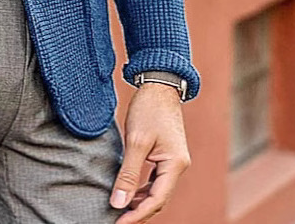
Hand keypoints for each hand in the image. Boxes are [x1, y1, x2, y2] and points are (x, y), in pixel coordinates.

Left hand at [109, 82, 190, 222]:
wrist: (158, 84)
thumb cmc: (148, 109)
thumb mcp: (135, 141)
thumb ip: (128, 174)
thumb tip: (119, 202)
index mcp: (175, 165)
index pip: (156, 200)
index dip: (136, 215)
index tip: (117, 223)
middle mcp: (178, 166)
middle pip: (159, 199)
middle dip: (139, 212)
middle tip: (117, 220)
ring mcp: (173, 161)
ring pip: (157, 191)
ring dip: (140, 202)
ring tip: (121, 209)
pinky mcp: (166, 155)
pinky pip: (155, 180)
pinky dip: (143, 189)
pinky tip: (130, 192)